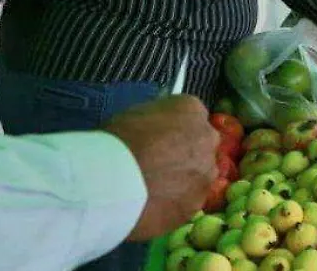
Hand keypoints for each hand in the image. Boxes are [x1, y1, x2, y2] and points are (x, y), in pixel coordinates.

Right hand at [103, 95, 219, 240]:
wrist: (109, 182)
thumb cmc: (115, 142)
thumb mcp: (136, 115)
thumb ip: (158, 121)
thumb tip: (159, 131)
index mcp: (192, 110)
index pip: (192, 118)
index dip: (176, 132)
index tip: (160, 141)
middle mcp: (207, 139)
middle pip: (202, 146)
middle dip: (186, 155)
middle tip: (159, 166)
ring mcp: (206, 173)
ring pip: (200, 176)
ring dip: (184, 181)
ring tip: (154, 190)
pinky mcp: (196, 203)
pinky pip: (188, 201)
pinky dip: (174, 204)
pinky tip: (153, 206)